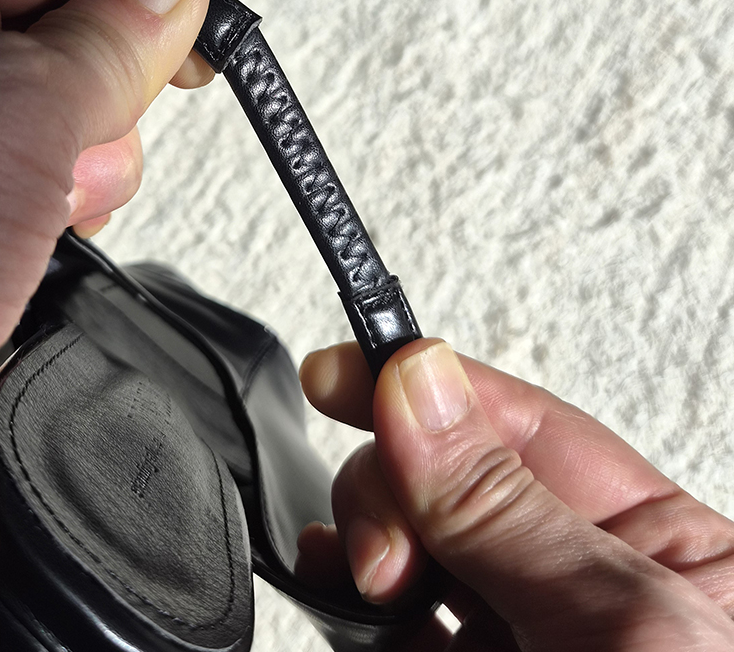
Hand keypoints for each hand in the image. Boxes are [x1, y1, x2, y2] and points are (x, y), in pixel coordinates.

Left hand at [0, 0, 212, 650]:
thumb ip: (98, 40)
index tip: (203, 26)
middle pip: (63, 30)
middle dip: (112, 93)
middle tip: (84, 153)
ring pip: (59, 134)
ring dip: (86, 181)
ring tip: (42, 230)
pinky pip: (37, 218)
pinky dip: (61, 245)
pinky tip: (31, 277)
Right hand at [297, 339, 733, 649]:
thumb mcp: (618, 621)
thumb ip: (505, 503)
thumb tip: (418, 378)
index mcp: (658, 549)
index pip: (522, 424)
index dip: (424, 383)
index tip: (338, 372)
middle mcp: (576, 589)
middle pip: (449, 479)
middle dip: (393, 489)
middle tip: (382, 548)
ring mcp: (513, 639)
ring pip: (409, 548)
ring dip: (363, 545)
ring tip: (362, 578)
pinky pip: (386, 625)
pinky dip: (347, 608)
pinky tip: (340, 603)